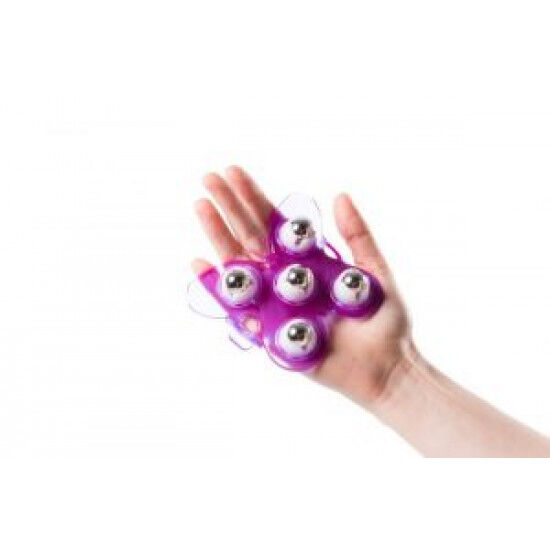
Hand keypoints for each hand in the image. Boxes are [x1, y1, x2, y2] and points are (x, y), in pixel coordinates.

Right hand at [192, 167, 410, 406]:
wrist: (387, 367)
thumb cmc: (384, 321)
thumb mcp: (374, 271)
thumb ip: (357, 236)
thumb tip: (340, 195)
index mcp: (307, 261)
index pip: (274, 223)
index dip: (254, 198)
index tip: (233, 172)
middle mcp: (285, 278)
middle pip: (251, 237)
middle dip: (229, 207)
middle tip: (208, 178)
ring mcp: (274, 303)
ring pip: (240, 265)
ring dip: (219, 235)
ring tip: (201, 206)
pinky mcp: (269, 331)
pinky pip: (238, 308)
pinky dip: (218, 287)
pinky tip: (200, 262)